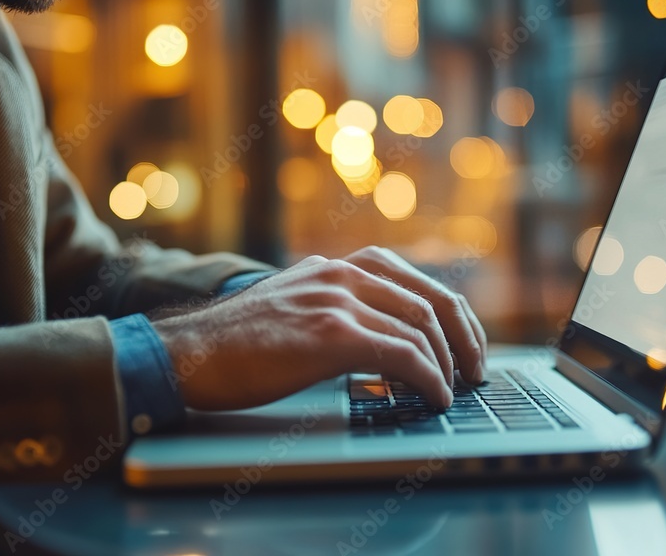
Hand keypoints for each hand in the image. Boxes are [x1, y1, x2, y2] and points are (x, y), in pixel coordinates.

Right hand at [152, 249, 485, 410]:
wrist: (190, 353)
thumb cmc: (236, 343)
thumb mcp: (293, 307)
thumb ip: (334, 309)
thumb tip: (379, 339)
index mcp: (336, 268)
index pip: (415, 281)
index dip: (453, 315)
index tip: (467, 344)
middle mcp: (342, 275)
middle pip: (431, 300)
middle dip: (465, 339)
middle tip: (476, 371)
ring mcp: (337, 301)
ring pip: (420, 327)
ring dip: (448, 365)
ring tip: (452, 391)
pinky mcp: (330, 334)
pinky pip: (402, 353)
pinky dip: (428, 378)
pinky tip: (433, 396)